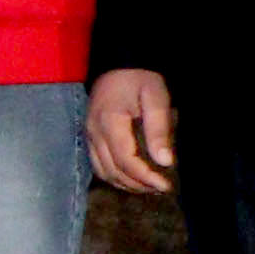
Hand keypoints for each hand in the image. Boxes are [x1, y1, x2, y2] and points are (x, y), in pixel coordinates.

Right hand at [88, 66, 177, 197]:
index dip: (146, 177)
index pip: (126, 160)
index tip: (166, 185)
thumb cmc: (140, 79)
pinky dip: (115, 176)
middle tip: (161, 188)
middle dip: (138, 184)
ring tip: (149, 187)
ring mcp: (88, 136)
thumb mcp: (156, 98)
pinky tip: (131, 178)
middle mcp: (94, 133)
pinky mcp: (89, 136)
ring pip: (103, 172)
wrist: (118, 64)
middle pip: (113, 170)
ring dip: (126, 184)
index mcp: (110, 123)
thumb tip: (165, 161)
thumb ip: (159, 129)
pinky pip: (98, 165)